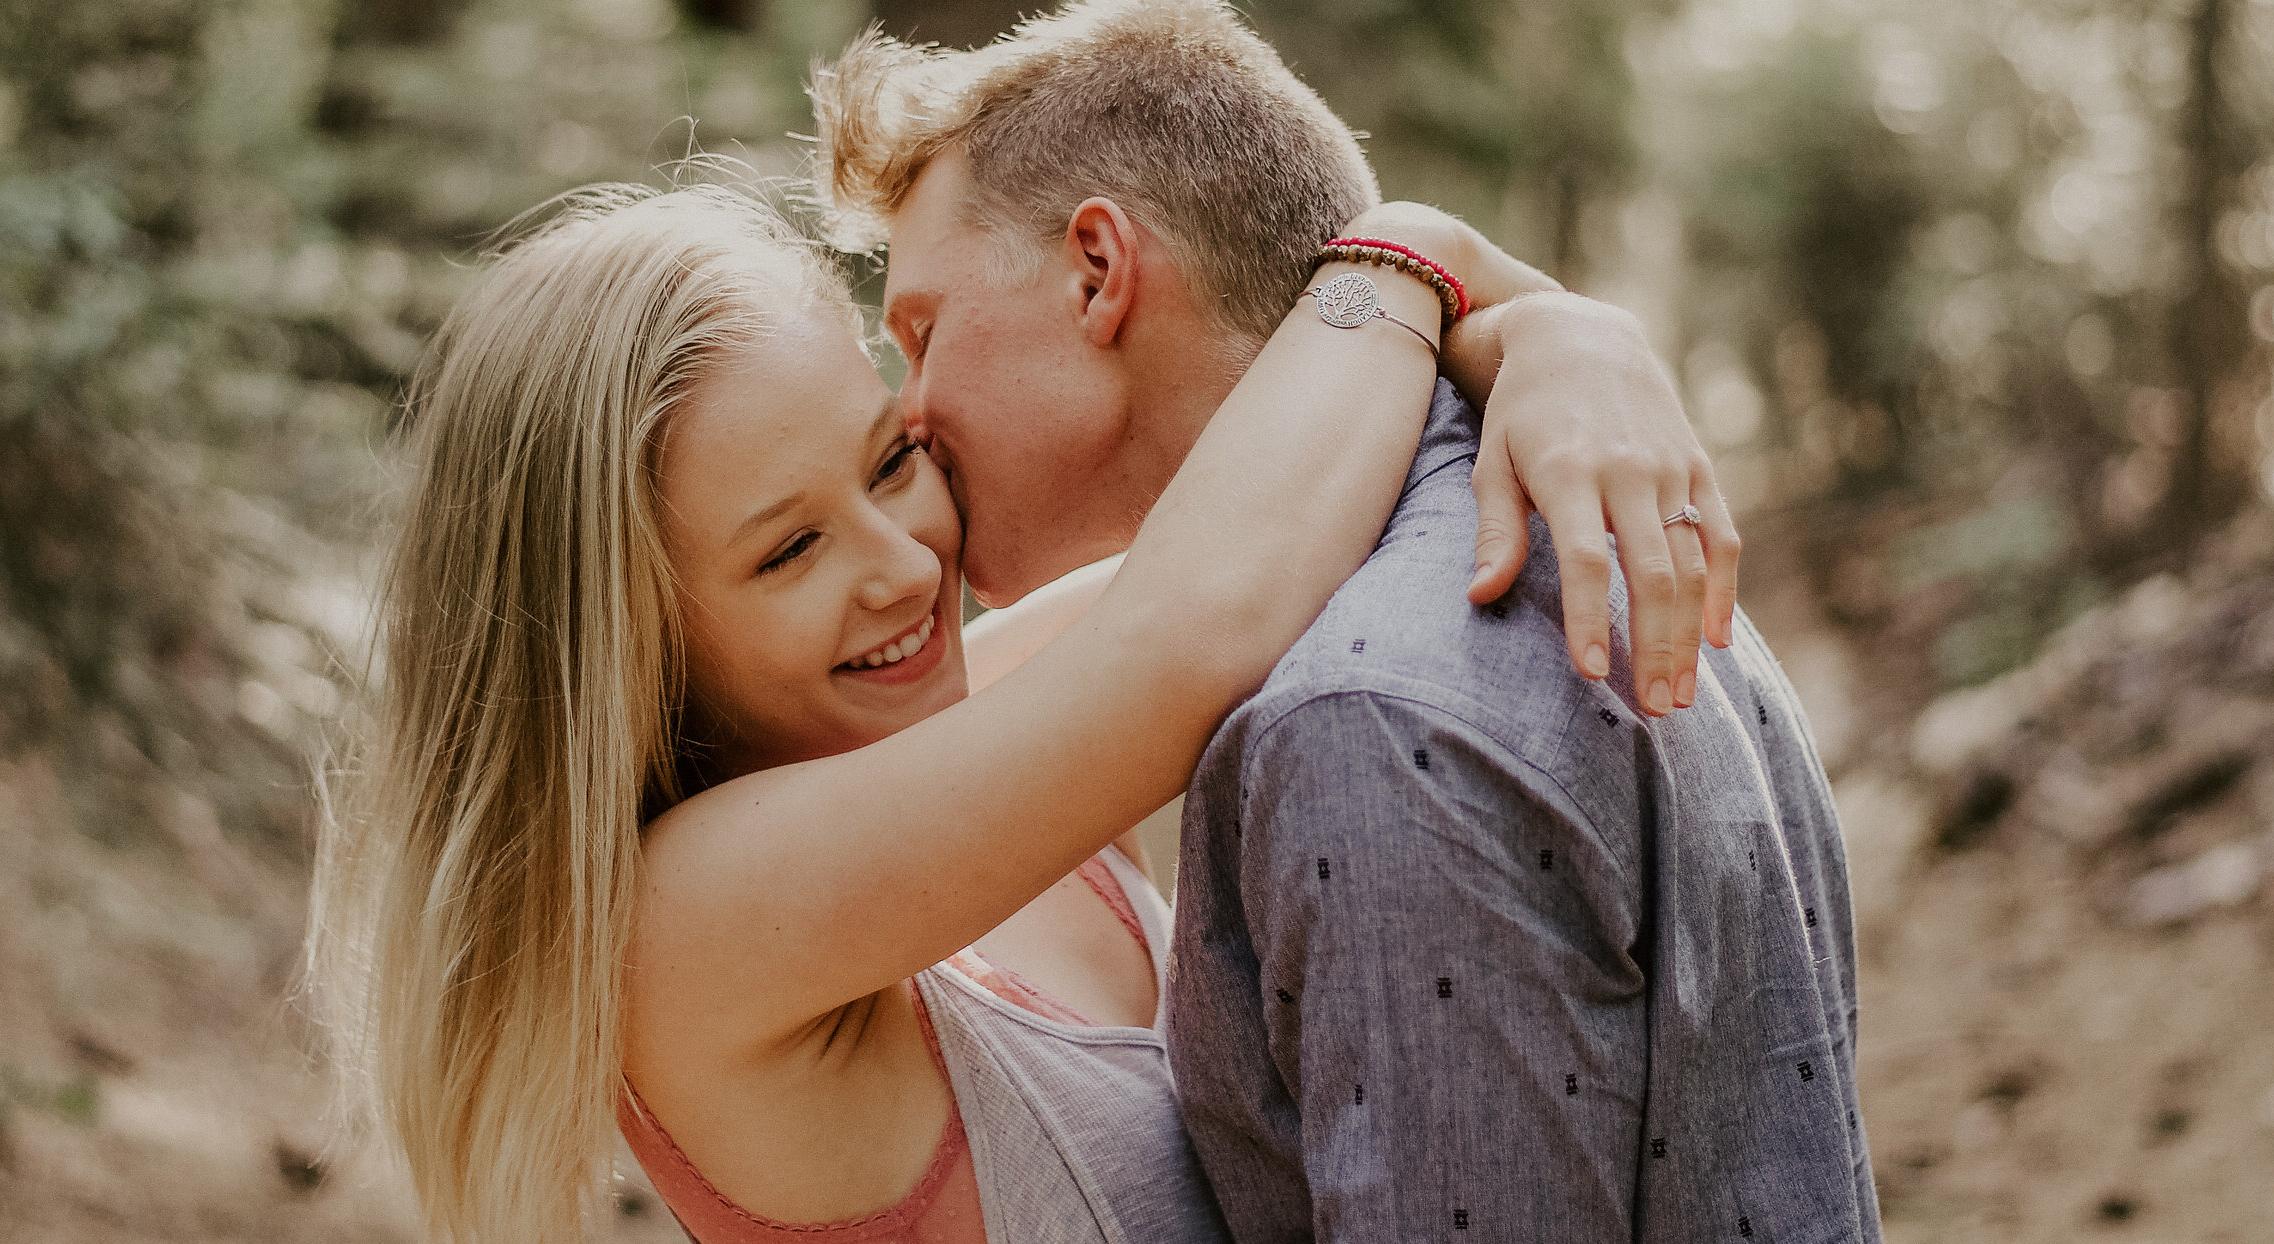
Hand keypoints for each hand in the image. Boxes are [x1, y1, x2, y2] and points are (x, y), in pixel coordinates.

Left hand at [1449, 294, 1739, 715]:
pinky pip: (1721, 534)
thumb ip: (1496, 530)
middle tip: (1652, 711)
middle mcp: (1628, 471)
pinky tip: (1716, 641)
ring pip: (1691, 563)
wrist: (1581, 337)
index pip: (1587, 559)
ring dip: (1689, 634)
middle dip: (1654, 646)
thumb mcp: (1493, 461)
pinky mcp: (1699, 466)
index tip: (1591, 674)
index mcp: (1570, 471)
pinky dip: (1724, 589)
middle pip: (1651, 572)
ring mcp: (1670, 468)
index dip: (1591, 618)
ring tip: (1679, 694)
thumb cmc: (1523, 412)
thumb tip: (1481, 596)